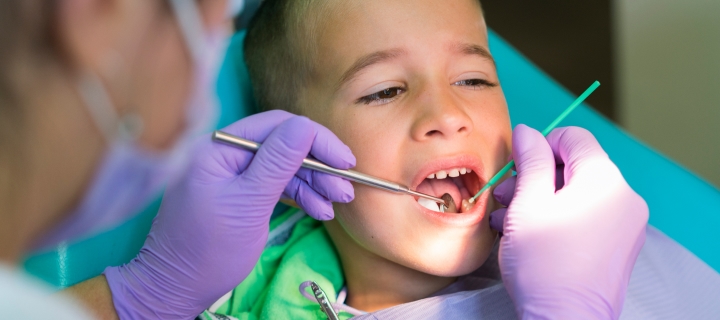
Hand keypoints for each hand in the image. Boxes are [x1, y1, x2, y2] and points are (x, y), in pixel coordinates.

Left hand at [104, 110, 355, 317]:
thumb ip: (277, 162)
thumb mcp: (248, 203)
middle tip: (345, 188)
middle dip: (318, 165)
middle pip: (284, 146)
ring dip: (314, 183)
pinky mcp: (242, 194)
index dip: (315, 139)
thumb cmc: (207, 249)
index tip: (344, 160)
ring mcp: (235, 174)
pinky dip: (301, 196)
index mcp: (220, 147)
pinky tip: (321, 210)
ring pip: (285, 168)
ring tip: (338, 203)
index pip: (277, 125)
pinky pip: (277, 186)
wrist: (177, 289)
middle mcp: (227, 154)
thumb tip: (305, 125)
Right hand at [490, 125, 647, 318]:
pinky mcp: (618, 246)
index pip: (574, 138)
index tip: (517, 166)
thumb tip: (527, 131)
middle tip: (506, 195)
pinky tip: (529, 233)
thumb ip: (530, 160)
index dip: (540, 145)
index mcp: (604, 180)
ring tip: (510, 219)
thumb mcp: (528, 203)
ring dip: (542, 199)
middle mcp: (623, 197)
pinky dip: (558, 217)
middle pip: (576, 166)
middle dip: (536, 176)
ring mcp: (625, 224)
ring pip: (578, 193)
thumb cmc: (543, 264)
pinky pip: (586, 216)